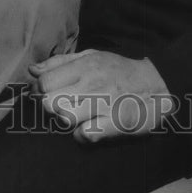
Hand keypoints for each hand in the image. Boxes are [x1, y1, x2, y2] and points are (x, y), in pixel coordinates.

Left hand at [29, 50, 175, 143]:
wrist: (159, 85)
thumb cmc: (119, 71)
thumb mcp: (92, 57)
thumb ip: (61, 62)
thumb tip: (32, 70)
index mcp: (85, 66)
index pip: (45, 81)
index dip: (37, 91)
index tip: (41, 94)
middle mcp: (93, 84)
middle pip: (49, 102)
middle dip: (48, 108)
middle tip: (59, 106)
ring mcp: (104, 104)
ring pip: (65, 119)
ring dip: (65, 121)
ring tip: (74, 117)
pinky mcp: (115, 124)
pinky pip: (85, 135)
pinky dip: (82, 135)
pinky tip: (88, 128)